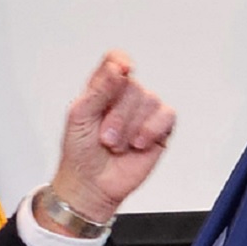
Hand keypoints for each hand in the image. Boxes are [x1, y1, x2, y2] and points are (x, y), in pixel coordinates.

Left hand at [45, 51, 175, 230]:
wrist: (92, 184)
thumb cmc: (80, 152)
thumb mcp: (79, 118)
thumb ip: (98, 91)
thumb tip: (115, 68)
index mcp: (100, 90)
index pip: (114, 62)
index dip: (119, 61)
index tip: (121, 70)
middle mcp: (123, 97)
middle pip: (132, 85)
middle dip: (117, 115)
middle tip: (105, 137)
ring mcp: (142, 112)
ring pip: (149, 100)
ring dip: (130, 127)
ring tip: (116, 145)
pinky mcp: (159, 129)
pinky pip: (167, 115)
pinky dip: (151, 130)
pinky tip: (137, 144)